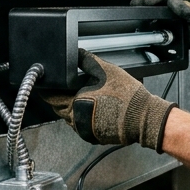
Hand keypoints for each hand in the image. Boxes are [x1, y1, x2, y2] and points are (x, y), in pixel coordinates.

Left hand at [46, 50, 174, 151]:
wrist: (143, 117)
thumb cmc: (126, 96)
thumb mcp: (106, 71)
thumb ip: (87, 60)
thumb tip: (76, 52)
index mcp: (75, 103)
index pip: (51, 96)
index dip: (47, 89)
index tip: (46, 83)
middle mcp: (76, 120)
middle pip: (58, 107)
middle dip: (59, 97)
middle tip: (66, 87)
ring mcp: (84, 130)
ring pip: (69, 117)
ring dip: (70, 107)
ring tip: (83, 96)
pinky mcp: (93, 136)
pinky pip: (80, 124)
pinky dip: (81, 116)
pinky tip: (92, 107)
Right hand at [131, 0, 189, 68]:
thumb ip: (185, 10)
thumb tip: (171, 1)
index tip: (146, 2)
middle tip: (136, 2)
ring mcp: (181, 7)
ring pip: (162, 2)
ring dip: (150, 4)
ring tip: (137, 7)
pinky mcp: (178, 16)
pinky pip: (164, 11)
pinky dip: (154, 12)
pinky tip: (147, 15)